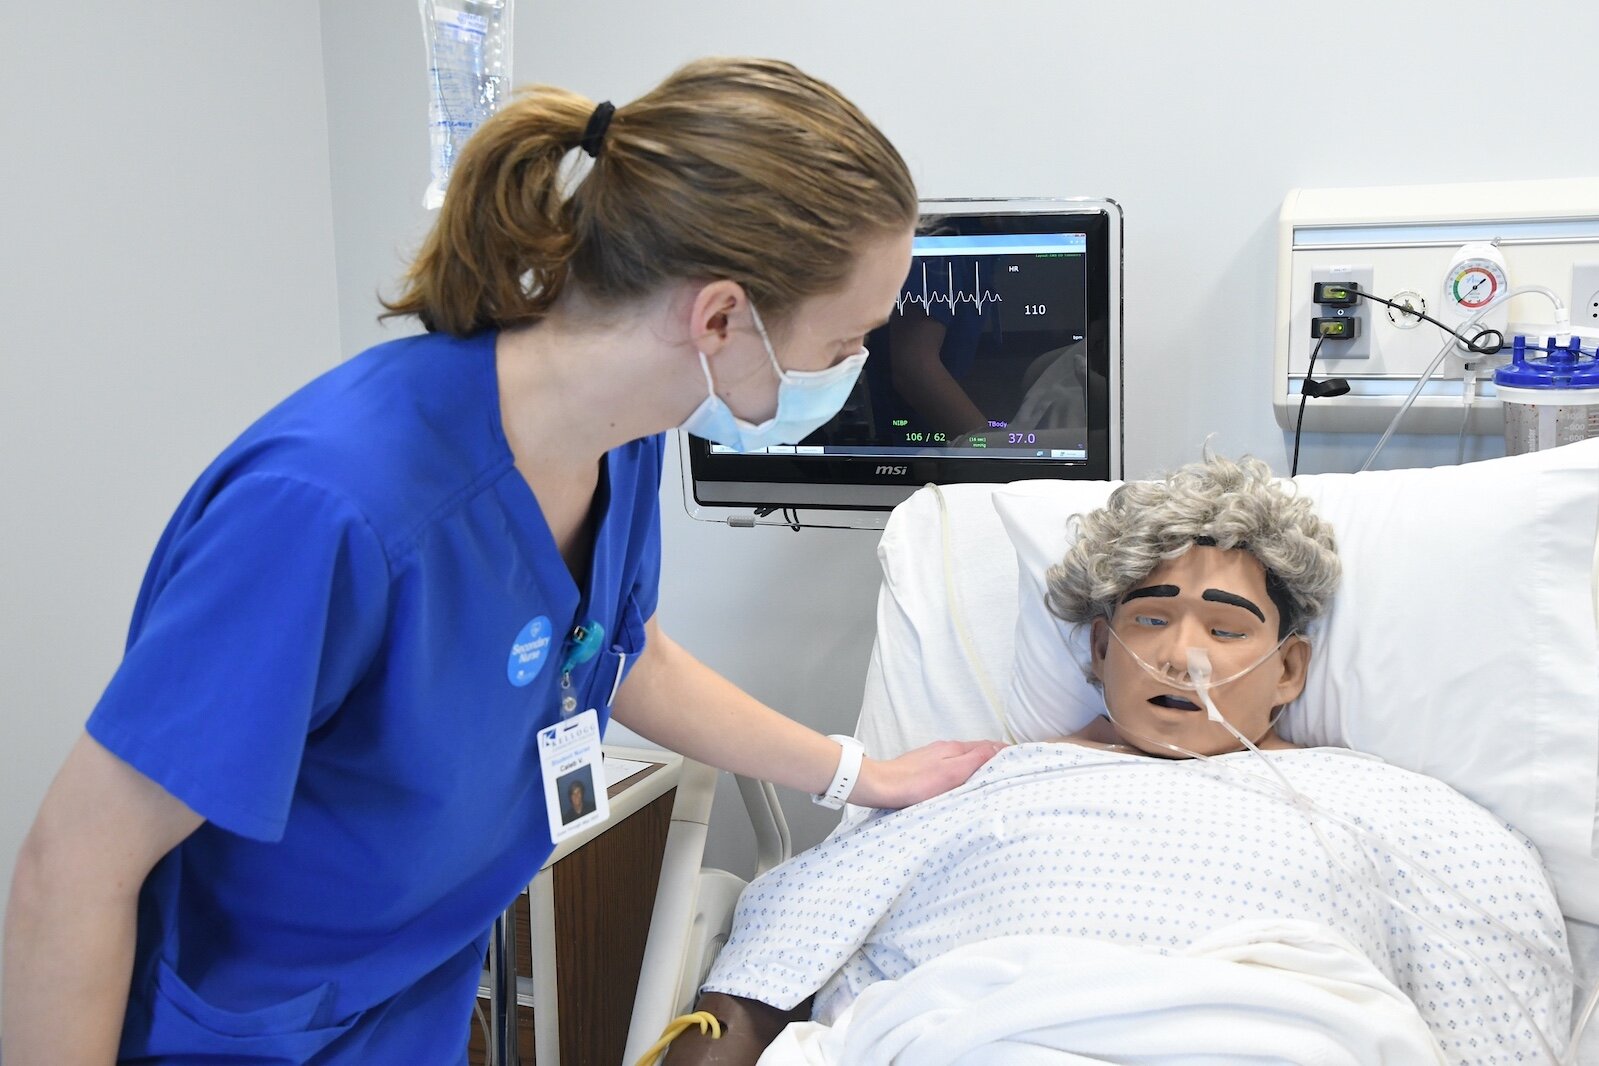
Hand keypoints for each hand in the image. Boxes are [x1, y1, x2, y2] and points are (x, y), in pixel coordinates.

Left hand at [850, 739, 1006, 808]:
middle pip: (976, 749)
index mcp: (954, 748)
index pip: (986, 746)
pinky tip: (963, 777)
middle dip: (994, 754)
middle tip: (1011, 763)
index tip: (1019, 757)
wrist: (880, 785)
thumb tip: (997, 748)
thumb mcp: (951, 774)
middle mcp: (944, 748)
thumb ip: (974, 760)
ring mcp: (933, 756)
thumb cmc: (914, 783)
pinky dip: (964, 767)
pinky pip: (951, 763)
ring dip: (979, 761)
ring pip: (963, 756)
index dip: (1003, 751)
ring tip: (992, 771)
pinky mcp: (923, 766)